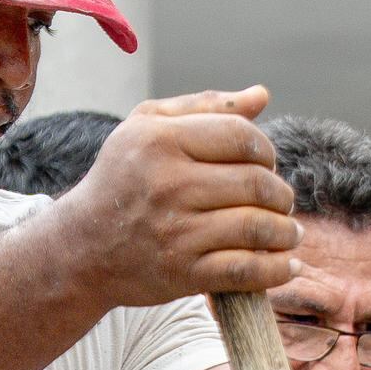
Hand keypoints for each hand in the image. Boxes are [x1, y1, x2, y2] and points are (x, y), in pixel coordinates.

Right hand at [57, 90, 295, 307]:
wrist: (81, 247)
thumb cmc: (122, 179)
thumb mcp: (148, 127)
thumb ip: (205, 107)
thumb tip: (262, 96)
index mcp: (161, 141)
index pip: (241, 137)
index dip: (267, 151)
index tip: (267, 165)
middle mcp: (168, 184)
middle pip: (255, 183)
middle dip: (281, 194)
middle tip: (281, 202)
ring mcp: (176, 232)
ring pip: (257, 227)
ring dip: (285, 232)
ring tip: (288, 233)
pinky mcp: (182, 273)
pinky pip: (245, 271)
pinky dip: (276, 270)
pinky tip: (287, 265)